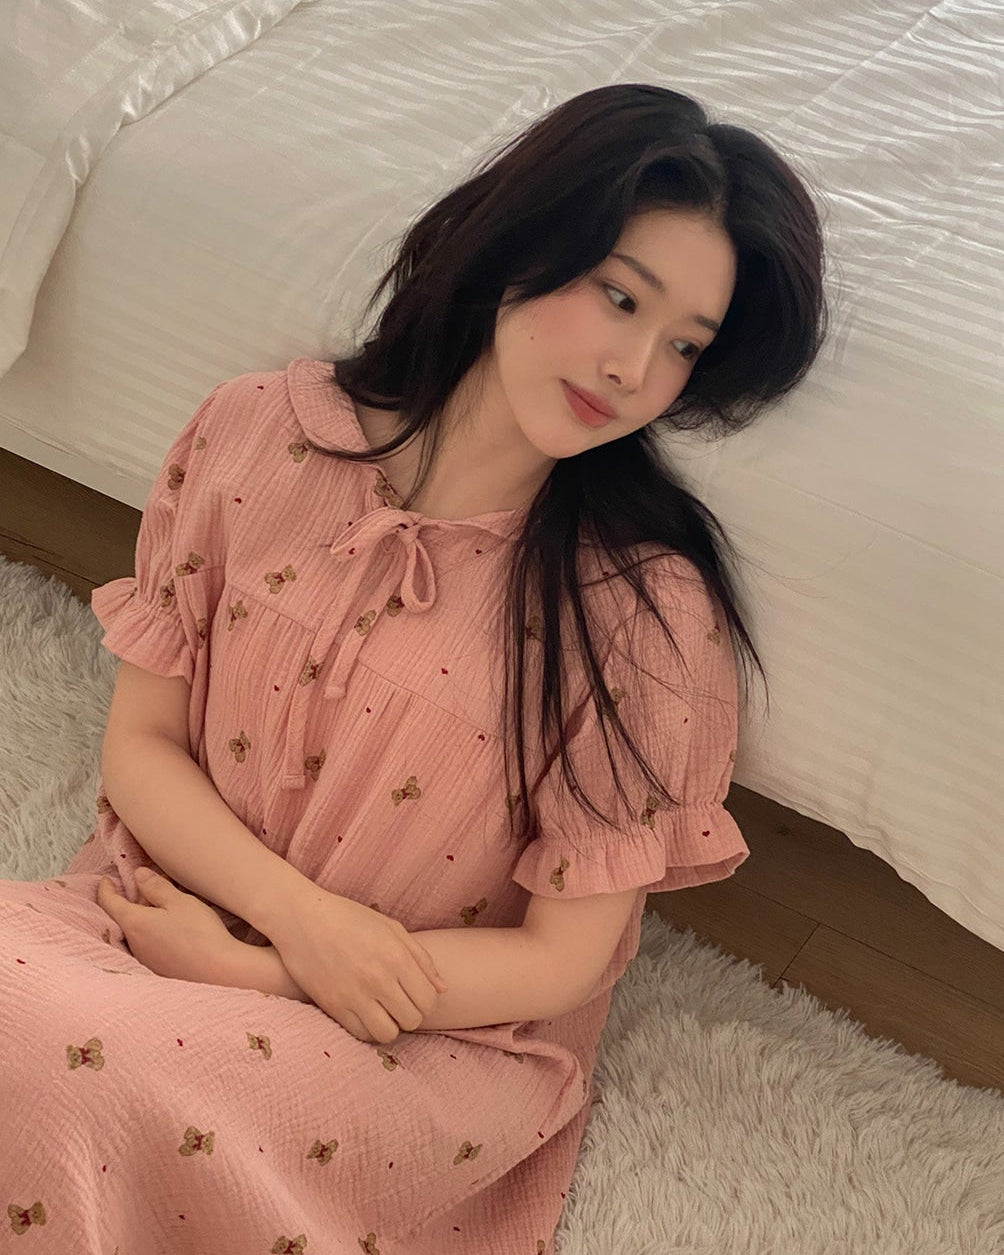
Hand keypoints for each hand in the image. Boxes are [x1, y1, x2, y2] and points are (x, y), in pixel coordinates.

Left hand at [97, 868, 241, 985]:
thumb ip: (156, 887)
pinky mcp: (158, 969)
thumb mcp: (180, 902)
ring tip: (169, 906)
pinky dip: (155, 931)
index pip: (110, 903)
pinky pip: (149, 944)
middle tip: (155, 886)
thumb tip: (138, 876)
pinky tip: (174, 929)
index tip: (106, 880)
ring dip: (147, 917)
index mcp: (134, 923)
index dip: (106, 889)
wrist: (219, 971)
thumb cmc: (200, 933)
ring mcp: (145, 959)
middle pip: (126, 917)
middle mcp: (134, 944)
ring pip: (138, 931)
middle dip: (136, 900)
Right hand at [268, 883, 447, 1044]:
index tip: (415, 995)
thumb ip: (421, 958)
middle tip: (399, 1003)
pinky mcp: (333, 1006)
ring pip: (389, 1034)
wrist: (301, 917)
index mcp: (396, 956)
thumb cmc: (349, 917)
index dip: (426, 1002)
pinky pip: (361, 1034)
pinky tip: (365, 1014)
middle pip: (412, 1020)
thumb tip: (443, 989)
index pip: (428, 1000)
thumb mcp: (390, 927)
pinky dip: (368, 1029)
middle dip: (410, 1014)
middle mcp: (379, 978)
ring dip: (390, 1026)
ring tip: (383, 1011)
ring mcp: (355, 994)